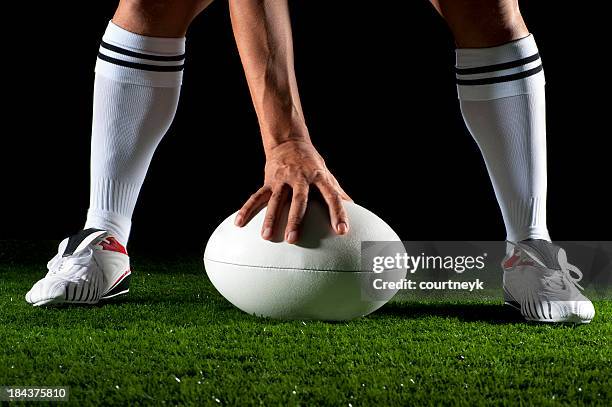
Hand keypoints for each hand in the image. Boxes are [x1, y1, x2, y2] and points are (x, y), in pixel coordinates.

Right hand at [235, 140, 350, 243]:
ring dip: (270, 219)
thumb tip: (356, 210)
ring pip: (275, 200)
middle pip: (298, 200)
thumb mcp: (327, 175)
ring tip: (266, 237)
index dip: (339, 214)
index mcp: (319, 177)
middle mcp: (300, 178)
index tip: (342, 231)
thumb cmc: (312, 164)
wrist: (289, 141)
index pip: (332, 196)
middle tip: (293, 239)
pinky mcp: (268, 181)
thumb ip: (339, 193)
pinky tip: (239, 223)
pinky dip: (247, 209)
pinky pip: (256, 196)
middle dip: (295, 219)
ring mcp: (282, 179)